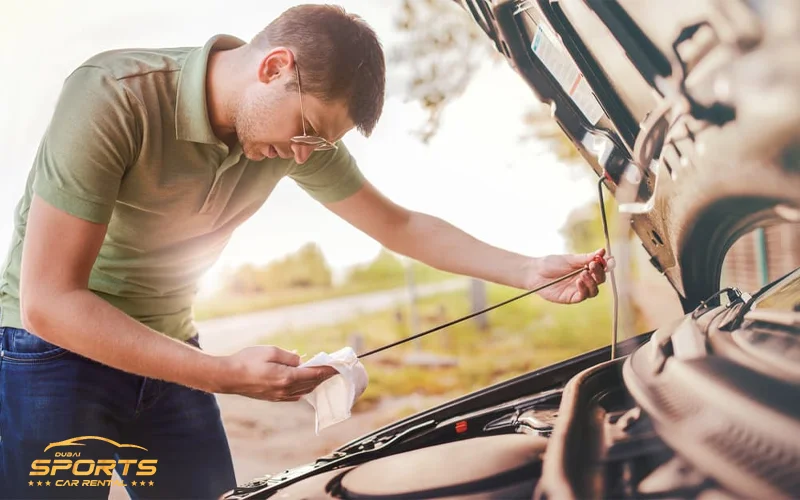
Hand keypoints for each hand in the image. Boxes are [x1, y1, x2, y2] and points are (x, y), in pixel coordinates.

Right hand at [215, 345, 337, 401]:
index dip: (327, 369)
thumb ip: (289, 356)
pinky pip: (294, 396)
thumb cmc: (247, 360)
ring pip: (304, 391)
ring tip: (322, 375)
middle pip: (311, 383)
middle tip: (334, 369)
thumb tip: (301, 361)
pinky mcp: (273, 398)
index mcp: (286, 377)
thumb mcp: (270, 351)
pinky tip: (305, 384)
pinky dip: (304, 389)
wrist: (228, 377)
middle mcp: (285, 389)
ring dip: (314, 383)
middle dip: (324, 376)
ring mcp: (279, 396)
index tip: (338, 366)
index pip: (314, 373)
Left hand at [530, 248, 613, 303]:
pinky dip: (584, 289)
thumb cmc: (551, 264)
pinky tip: (578, 281)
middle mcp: (584, 280)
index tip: (608, 259)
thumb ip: (586, 258)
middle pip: (600, 280)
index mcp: (585, 269)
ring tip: (583, 273)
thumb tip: (602, 251)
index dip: (607, 264)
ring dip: (592, 281)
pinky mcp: (571, 298)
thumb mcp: (570, 259)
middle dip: (599, 272)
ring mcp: (578, 290)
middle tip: (593, 265)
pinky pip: (583, 296)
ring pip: (594, 290)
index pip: (601, 268)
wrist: (535, 272)